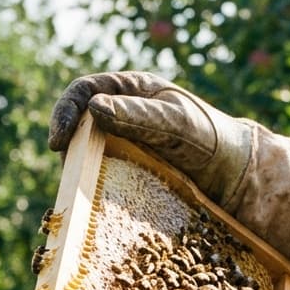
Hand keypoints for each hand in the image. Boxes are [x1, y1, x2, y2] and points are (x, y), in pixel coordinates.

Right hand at [48, 71, 252, 206]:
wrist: (232, 172)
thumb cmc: (208, 138)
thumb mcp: (176, 123)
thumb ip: (139, 114)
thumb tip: (93, 107)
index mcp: (130, 89)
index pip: (83, 91)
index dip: (65, 112)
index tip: (58, 142)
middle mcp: (120, 113)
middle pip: (79, 123)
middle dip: (68, 144)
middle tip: (68, 169)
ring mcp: (122, 142)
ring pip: (86, 151)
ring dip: (79, 168)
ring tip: (81, 187)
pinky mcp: (126, 169)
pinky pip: (100, 174)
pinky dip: (92, 185)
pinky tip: (93, 199)